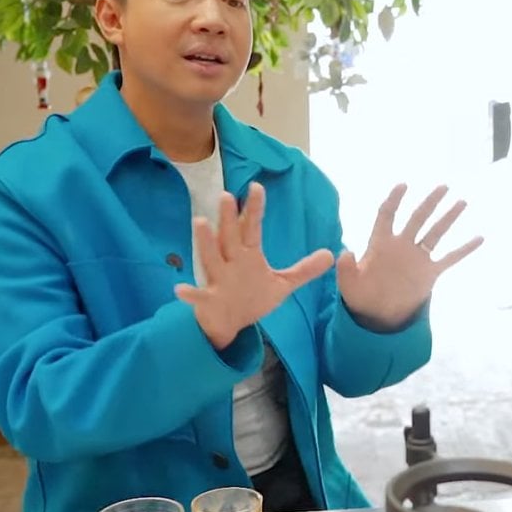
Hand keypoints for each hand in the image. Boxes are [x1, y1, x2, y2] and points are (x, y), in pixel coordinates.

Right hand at [174, 183, 333, 349]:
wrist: (230, 324)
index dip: (254, 209)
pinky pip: (198, 295)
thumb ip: (304, 269)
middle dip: (228, 218)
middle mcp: (230, 262)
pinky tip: (180, 289)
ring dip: (206, 242)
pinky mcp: (209, 299)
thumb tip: (330, 254)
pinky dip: (189, 293)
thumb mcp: (282, 284)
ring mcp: (218, 280)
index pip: (252, 228)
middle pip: (230, 236)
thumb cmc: (252, 298)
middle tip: (226, 195)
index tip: (257, 187)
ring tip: (200, 222)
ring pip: (210, 258)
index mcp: (248, 255)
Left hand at [337, 184, 483, 330]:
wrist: (378, 313)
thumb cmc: (360, 295)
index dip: (394, 200)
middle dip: (430, 202)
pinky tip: (479, 238)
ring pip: (436, 233)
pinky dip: (464, 249)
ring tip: (462, 202)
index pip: (388, 215)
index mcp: (381, 244)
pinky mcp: (430, 272)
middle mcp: (402, 245)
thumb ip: (347, 268)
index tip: (403, 185)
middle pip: (418, 218)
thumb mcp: (349, 283)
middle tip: (443, 187)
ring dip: (448, 218)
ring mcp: (417, 257)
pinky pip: (450, 258)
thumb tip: (346, 252)